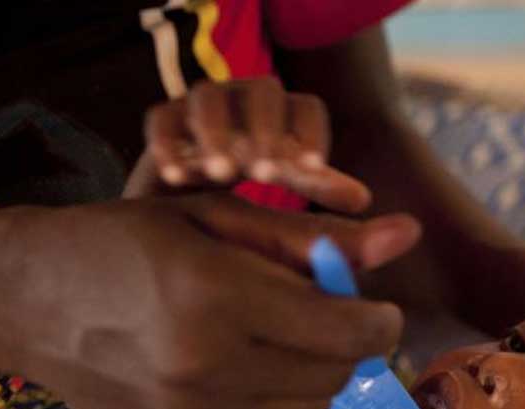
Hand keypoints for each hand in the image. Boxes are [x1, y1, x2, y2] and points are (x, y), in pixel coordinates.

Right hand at [0, 192, 420, 408]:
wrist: (26, 302)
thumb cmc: (121, 240)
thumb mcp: (216, 217)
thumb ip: (314, 235)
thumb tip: (407, 236)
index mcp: (216, 295)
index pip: (346, 331)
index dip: (380, 322)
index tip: (379, 309)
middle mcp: (208, 366)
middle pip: (335, 376)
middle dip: (355, 349)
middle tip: (337, 319)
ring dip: (325, 379)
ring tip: (298, 342)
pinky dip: (293, 408)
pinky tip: (269, 373)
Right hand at [128, 77, 370, 211]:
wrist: (187, 184)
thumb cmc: (253, 175)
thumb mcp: (288, 179)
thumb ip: (321, 186)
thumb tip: (363, 198)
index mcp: (285, 115)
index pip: (306, 109)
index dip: (311, 135)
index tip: (312, 170)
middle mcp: (246, 100)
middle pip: (261, 94)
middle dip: (265, 130)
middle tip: (267, 175)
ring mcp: (203, 104)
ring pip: (208, 99)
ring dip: (215, 133)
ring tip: (220, 174)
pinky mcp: (165, 118)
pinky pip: (162, 118)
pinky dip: (167, 143)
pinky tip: (176, 176)